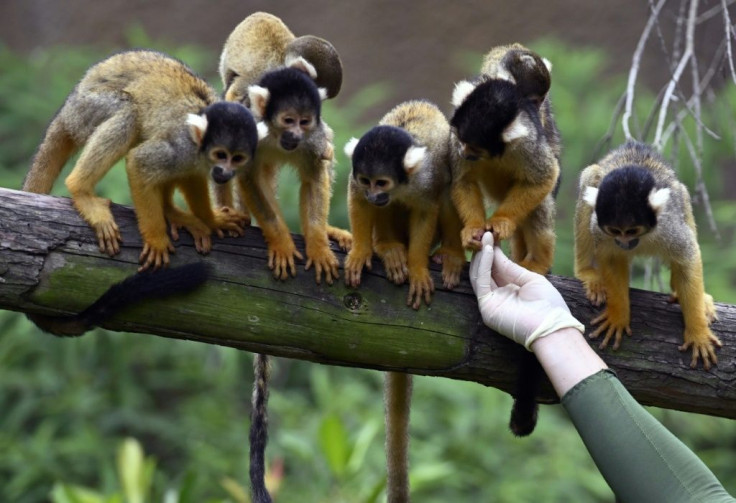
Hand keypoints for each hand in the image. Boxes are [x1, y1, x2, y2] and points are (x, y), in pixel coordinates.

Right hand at [469, 232, 583, 349]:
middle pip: (485, 270)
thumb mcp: (530, 279)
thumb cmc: (548, 305)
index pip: (497, 268)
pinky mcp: (486, 307)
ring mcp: (491, 302)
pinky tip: (488, 250)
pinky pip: (481, 282)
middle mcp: (498, 295)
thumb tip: (494, 250)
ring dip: (482, 254)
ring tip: (486, 236)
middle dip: (485, 250)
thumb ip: (510, 267)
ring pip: (479, 274)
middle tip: (485, 231)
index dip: (493, 251)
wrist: (552, 327)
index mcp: (510, 290)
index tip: (493, 233)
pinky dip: (483, 265)